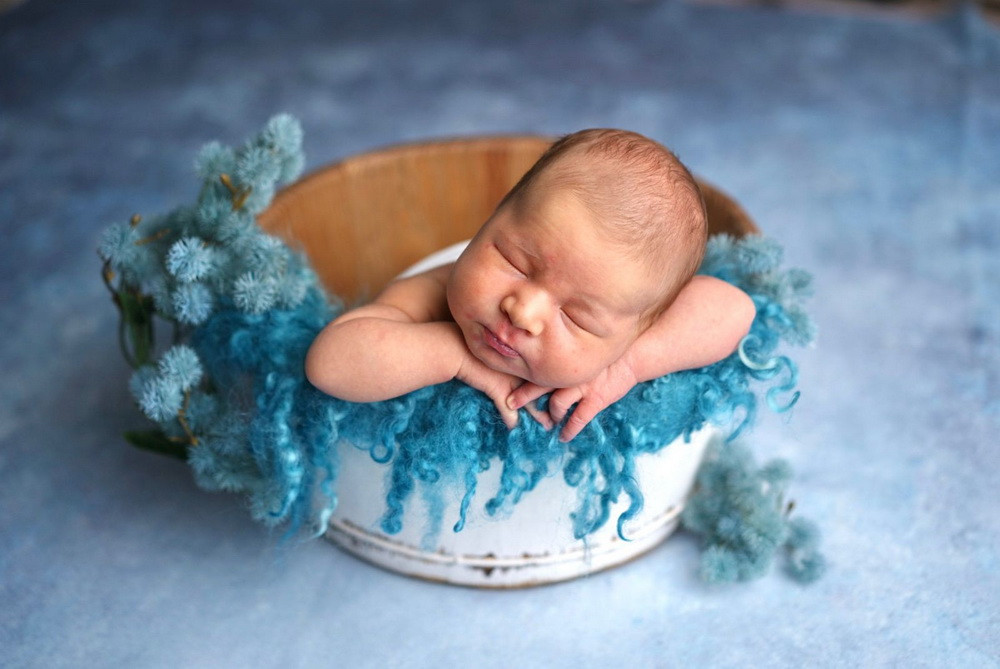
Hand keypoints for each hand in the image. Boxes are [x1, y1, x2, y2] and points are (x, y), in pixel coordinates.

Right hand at [455, 351, 553, 430]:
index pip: (542, 374)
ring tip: (548, 425)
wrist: (457, 348)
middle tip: (561, 413)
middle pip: (541, 389)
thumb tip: (512, 377)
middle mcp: (520, 368)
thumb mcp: (496, 355)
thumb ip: (507, 362)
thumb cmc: (475, 348)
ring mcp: (510, 379)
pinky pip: (508, 409)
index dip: (552, 385)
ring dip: (538, 416)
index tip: (561, 393)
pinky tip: (513, 428)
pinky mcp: (497, 389)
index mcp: (523, 358)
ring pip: (530, 402)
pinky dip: (511, 419)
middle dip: (552, 402)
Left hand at [507, 355, 638, 441]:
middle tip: (511, 404)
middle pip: (539, 385)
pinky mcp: (596, 400)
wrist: (632, 356)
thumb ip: (566, 354)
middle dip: (524, 396)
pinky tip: (563, 437)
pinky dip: (569, 430)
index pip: (537, 368)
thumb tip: (549, 357)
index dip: (522, 376)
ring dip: (551, 414)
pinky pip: (578, 419)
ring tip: (548, 421)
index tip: (508, 382)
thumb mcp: (583, 347)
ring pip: (557, 405)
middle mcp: (569, 374)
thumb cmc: (608, 351)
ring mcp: (582, 388)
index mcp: (565, 361)